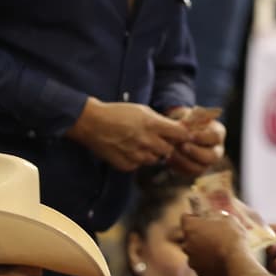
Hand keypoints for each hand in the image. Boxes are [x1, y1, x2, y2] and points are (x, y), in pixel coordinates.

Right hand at [66, 98, 191, 171]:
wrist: (92, 123)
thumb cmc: (117, 113)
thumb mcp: (142, 110)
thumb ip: (159, 121)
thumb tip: (176, 130)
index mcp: (152, 124)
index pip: (180, 135)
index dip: (183, 136)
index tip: (182, 137)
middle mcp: (147, 141)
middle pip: (169, 150)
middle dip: (166, 146)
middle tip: (157, 140)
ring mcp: (136, 155)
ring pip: (155, 159)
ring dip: (151, 153)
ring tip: (139, 144)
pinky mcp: (127, 165)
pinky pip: (139, 165)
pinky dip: (136, 159)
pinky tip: (127, 149)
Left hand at [166, 107, 226, 175]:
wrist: (179, 132)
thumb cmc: (186, 120)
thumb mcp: (189, 114)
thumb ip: (189, 118)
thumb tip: (185, 125)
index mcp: (218, 133)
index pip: (215, 137)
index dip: (202, 137)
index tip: (190, 134)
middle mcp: (217, 150)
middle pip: (213, 157)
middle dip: (196, 152)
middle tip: (182, 146)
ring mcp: (208, 162)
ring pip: (200, 168)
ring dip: (184, 161)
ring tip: (171, 152)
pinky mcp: (196, 170)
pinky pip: (189, 173)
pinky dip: (178, 167)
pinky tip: (168, 158)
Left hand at [182, 212, 248, 275]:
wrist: (237, 263)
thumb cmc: (232, 237)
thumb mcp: (227, 218)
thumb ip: (215, 215)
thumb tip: (212, 216)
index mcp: (190, 227)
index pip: (186, 218)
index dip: (196, 217)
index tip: (207, 219)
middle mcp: (186, 244)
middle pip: (190, 236)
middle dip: (199, 234)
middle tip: (216, 233)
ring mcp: (191, 259)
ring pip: (195, 251)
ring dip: (203, 249)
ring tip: (221, 248)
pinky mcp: (199, 272)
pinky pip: (202, 264)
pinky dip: (208, 262)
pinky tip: (221, 259)